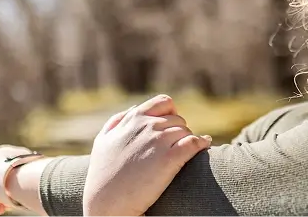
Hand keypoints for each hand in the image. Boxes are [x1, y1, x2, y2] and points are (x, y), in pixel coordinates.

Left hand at [0, 144, 32, 215]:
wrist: (24, 178)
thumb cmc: (32, 183)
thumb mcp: (28, 183)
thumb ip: (21, 185)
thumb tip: (21, 196)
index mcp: (18, 154)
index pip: (8, 173)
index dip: (7, 191)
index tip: (10, 205)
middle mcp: (1, 153)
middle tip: (0, 210)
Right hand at [83, 94, 211, 216]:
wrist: (106, 204)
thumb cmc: (103, 176)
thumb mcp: (103, 142)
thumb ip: (117, 122)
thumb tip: (134, 109)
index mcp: (133, 119)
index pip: (163, 102)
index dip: (172, 113)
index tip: (172, 127)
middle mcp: (147, 126)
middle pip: (177, 120)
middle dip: (179, 131)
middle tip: (177, 147)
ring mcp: (158, 141)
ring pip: (186, 131)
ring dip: (189, 139)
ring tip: (189, 151)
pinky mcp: (169, 159)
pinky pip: (194, 143)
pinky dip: (202, 143)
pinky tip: (205, 146)